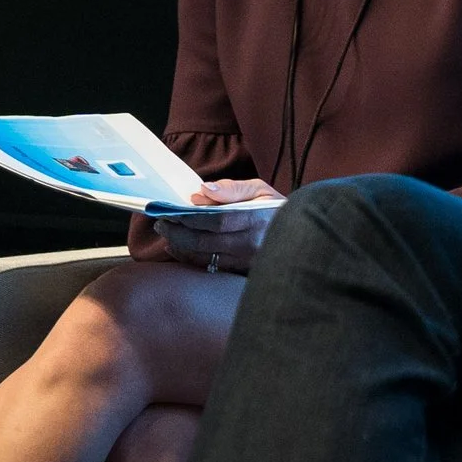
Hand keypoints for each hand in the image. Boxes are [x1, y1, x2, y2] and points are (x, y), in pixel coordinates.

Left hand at [149, 179, 282, 273]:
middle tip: (161, 223)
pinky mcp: (243, 272)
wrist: (299, 235)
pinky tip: (181, 249)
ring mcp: (248, 262)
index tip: (171, 211)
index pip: (216, 220)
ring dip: (181, 247)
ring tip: (168, 235)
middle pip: (205, 242)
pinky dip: (191, 258)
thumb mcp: (260, 189)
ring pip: (205, 258)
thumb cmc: (276, 208)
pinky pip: (210, 268)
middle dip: (178, 232)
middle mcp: (252, 244)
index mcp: (257, 219)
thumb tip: (200, 191)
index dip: (190, 217)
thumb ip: (231, 188)